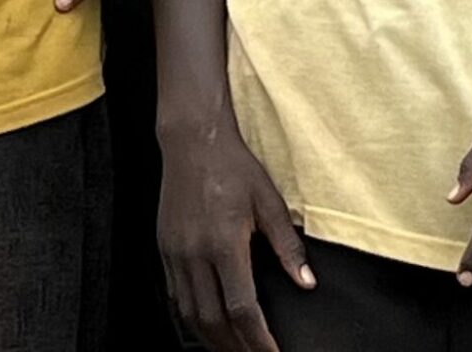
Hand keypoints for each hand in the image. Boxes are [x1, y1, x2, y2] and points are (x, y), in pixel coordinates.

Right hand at [159, 123, 312, 351]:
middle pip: (213, 321)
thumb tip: (306, 282)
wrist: (193, 140)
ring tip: (233, 348)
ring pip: (190, 314)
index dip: (258, 339)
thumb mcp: (269, 202)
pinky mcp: (165, 248)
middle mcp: (195, 253)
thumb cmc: (233, 166)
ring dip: (212, 338)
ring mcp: (175, 253)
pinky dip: (192, 317)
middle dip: (236, 347)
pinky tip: (206, 322)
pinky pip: (176, 296)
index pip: (242, 308)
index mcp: (224, 243)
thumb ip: (288, 247)